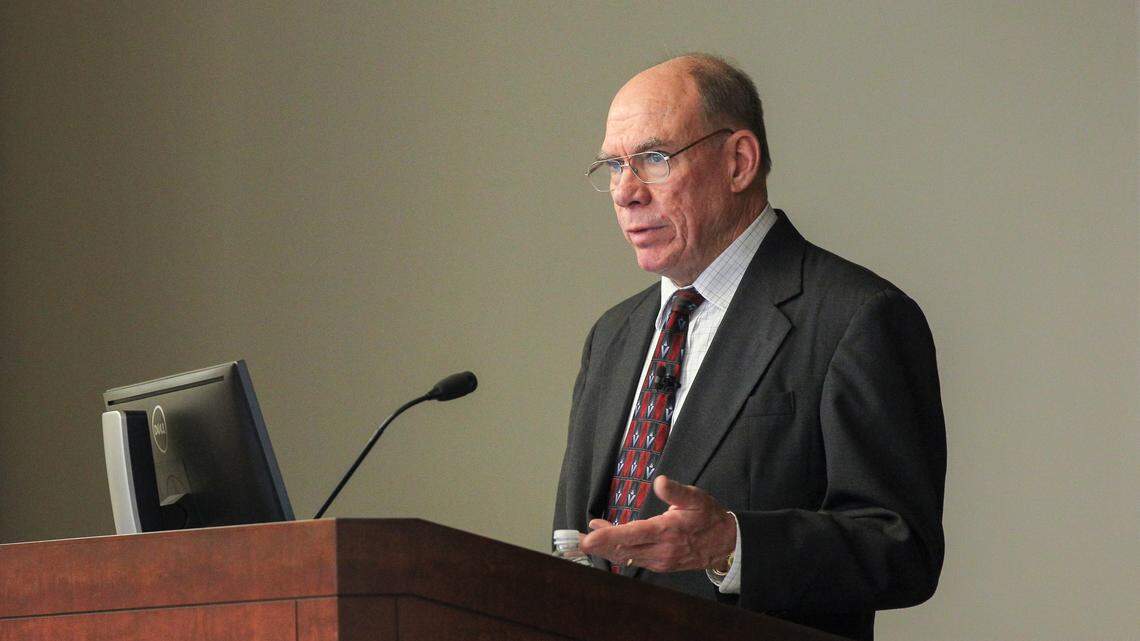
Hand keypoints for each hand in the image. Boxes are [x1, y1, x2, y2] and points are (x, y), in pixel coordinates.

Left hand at [579, 475, 735, 572]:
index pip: (631, 535)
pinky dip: (619, 550)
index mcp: (666, 532)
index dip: (608, 536)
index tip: (589, 537)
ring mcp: (659, 560)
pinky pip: (634, 558)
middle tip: (579, 540)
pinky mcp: (660, 564)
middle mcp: (660, 550)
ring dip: (607, 547)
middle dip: (599, 544)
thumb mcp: (696, 498)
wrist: (726, 543)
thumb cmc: (709, 517)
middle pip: (622, 549)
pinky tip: (609, 540)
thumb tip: (660, 481)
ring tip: (591, 535)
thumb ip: (676, 491)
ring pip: (626, 556)